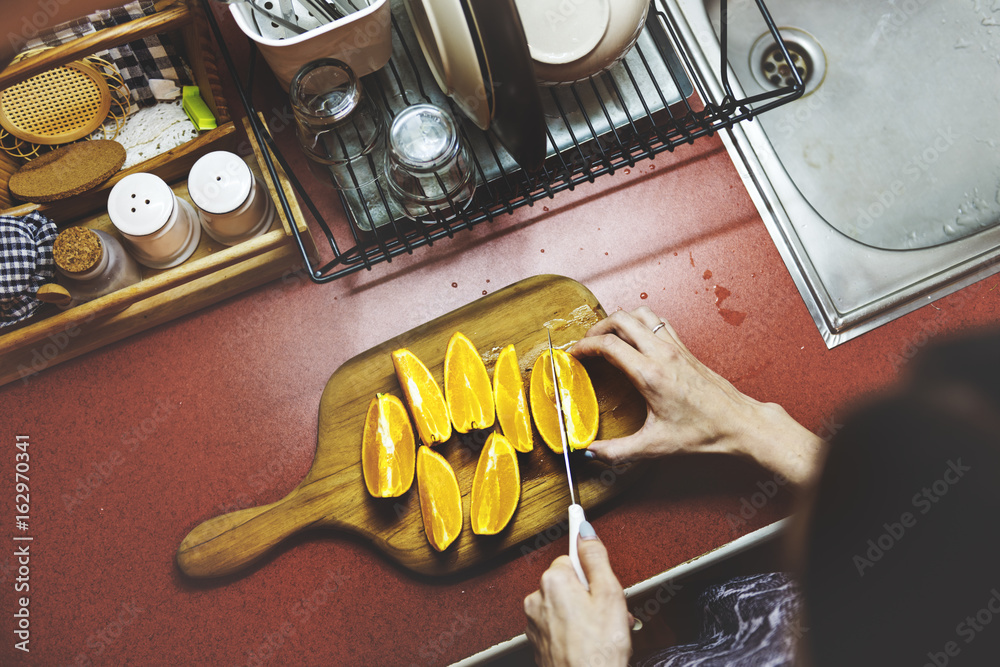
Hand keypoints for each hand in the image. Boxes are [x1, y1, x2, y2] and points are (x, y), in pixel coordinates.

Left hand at [524, 523, 630, 666]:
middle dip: (590, 595)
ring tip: (604, 633)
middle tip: (610, 613)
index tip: (583, 536)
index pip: (572, 559)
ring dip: (584, 614)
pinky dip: (574, 631)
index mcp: (553, 581)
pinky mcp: (538, 643)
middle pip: (569, 583)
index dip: (592, 571)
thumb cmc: (599, 650)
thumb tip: (586, 532)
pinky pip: (558, 626)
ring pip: (564, 606)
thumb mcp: (609, 594)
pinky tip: (591, 643)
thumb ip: (596, 558)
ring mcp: (535, 623)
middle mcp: (537, 598)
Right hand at [572, 308, 822, 487]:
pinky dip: (639, 322)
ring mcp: (675, 347)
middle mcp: (662, 353)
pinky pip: (657, 322)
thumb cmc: (702, 432)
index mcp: (650, 374)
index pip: (608, 345)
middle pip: (621, 319)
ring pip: (640, 314)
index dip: (584, 346)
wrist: (737, 423)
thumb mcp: (654, 446)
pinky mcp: (684, 348)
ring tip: (607, 336)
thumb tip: (590, 452)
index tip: (574, 354)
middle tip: (587, 343)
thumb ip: (616, 451)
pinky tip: (635, 338)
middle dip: (597, 328)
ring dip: (619, 320)